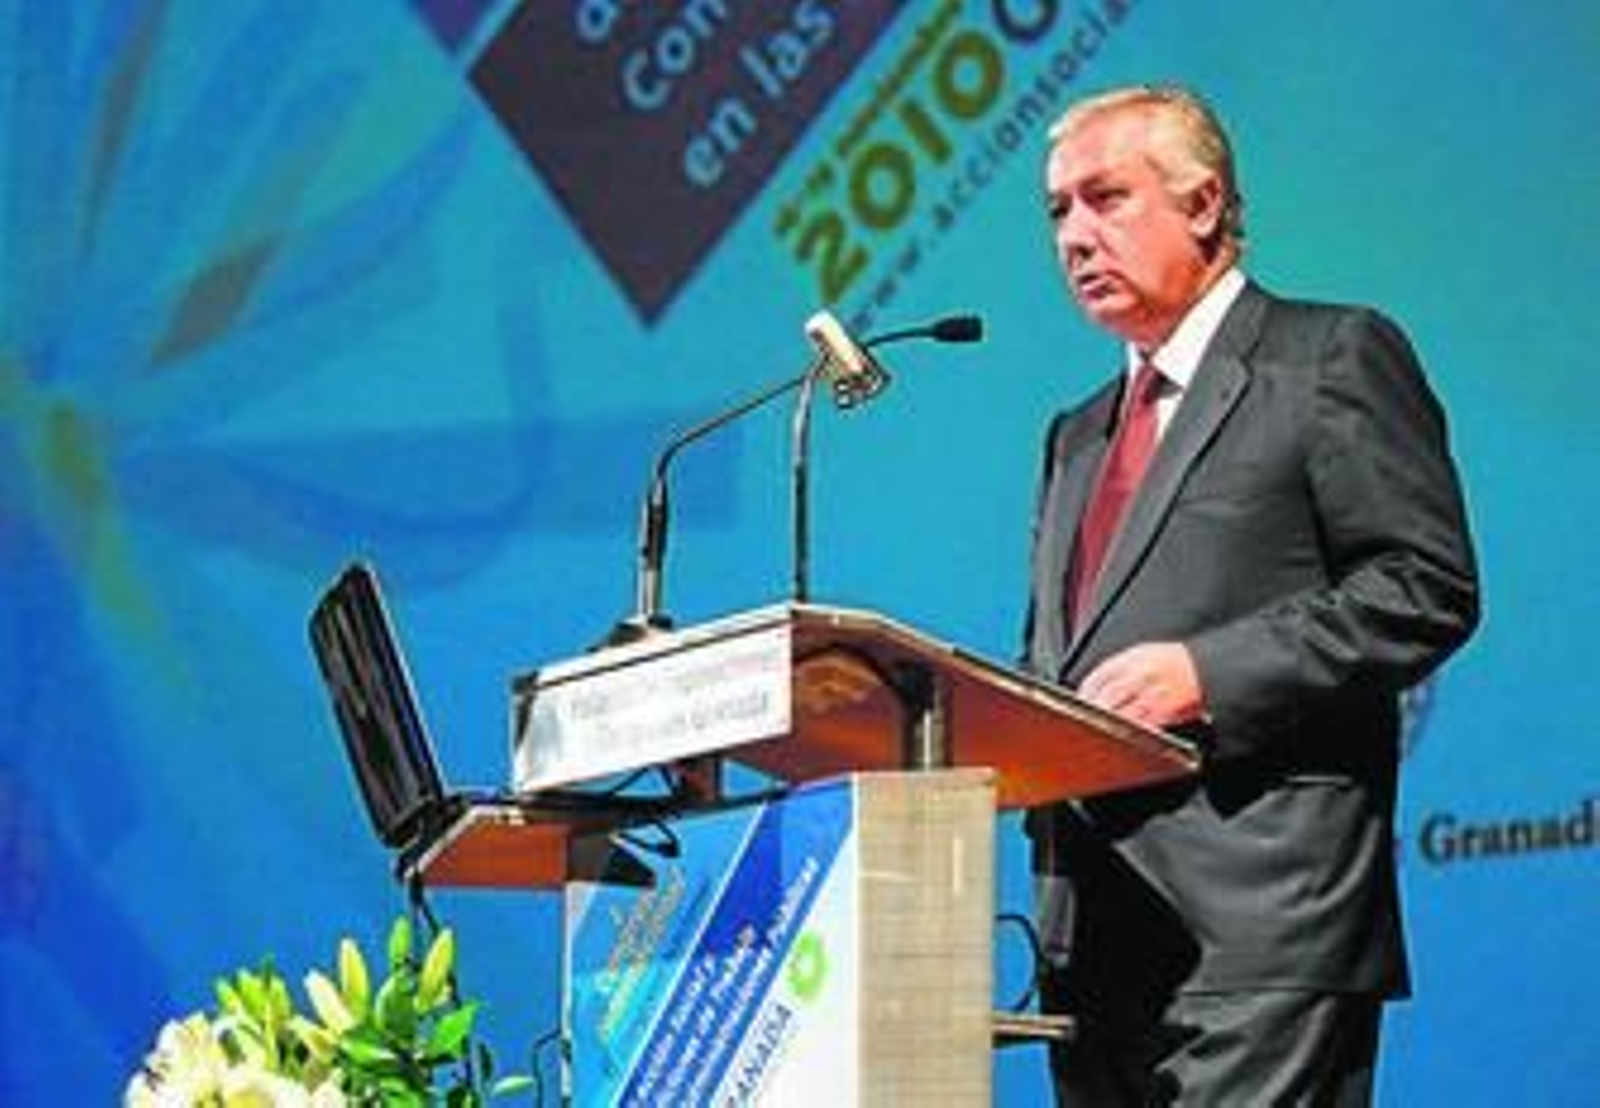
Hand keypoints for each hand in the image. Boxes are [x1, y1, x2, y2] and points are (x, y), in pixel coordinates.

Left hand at [1077, 642, 1205, 727]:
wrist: (1203, 668)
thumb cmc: (1173, 661)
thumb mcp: (1143, 652)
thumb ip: (1119, 666)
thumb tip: (1095, 684)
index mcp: (1132, 659)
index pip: (1098, 677)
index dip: (1085, 691)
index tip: (1080, 700)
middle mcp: (1140, 676)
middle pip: (1107, 696)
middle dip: (1092, 709)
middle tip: (1082, 718)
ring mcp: (1152, 695)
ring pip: (1121, 713)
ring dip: (1107, 722)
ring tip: (1098, 728)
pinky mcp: (1164, 712)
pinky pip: (1141, 725)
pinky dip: (1129, 731)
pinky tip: (1121, 734)